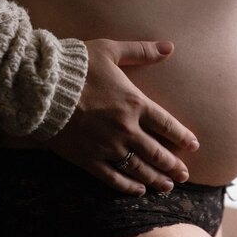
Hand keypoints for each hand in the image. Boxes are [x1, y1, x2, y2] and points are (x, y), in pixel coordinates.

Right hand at [43, 38, 198, 195]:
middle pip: (157, 152)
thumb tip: (169, 46)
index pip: (167, 124)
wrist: (42, 88)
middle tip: (185, 174)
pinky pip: (113, 178)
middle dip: (173, 165)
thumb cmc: (76, 65)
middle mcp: (125, 129)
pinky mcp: (88, 159)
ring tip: (168, 186)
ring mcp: (107, 147)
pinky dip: (127, 187)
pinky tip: (138, 190)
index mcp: (134, 103)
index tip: (194, 146)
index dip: (183, 137)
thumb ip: (141, 51)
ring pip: (139, 169)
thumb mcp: (110, 50)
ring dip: (156, 179)